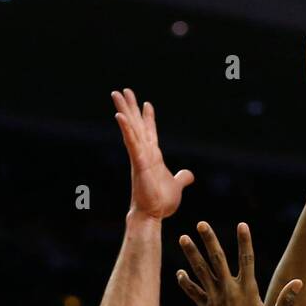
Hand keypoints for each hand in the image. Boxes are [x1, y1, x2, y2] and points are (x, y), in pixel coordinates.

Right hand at [112, 88, 193, 220]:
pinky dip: (126, 129)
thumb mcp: (176, 186)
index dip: (148, 118)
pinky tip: (120, 116)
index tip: (147, 104)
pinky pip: (131, 143)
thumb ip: (182, 178)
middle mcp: (144, 153)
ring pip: (131, 128)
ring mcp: (140, 156)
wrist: (153, 215)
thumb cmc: (160, 202)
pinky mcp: (138, 162)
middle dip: (131, 107)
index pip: (150, 132)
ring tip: (116, 94)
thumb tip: (189, 175)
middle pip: (137, 125)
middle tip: (124, 91)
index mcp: (153, 157)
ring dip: (124, 110)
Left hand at [177, 221, 301, 305]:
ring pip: (201, 271)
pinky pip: (193, 292)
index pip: (247, 259)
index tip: (242, 225)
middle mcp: (229, 289)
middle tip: (201, 224)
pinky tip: (179, 273)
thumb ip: (286, 300)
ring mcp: (214, 297)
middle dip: (209, 240)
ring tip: (183, 238)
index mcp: (247, 290)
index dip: (244, 241)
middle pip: (217, 259)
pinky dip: (186, 283)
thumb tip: (300, 283)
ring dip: (192, 254)